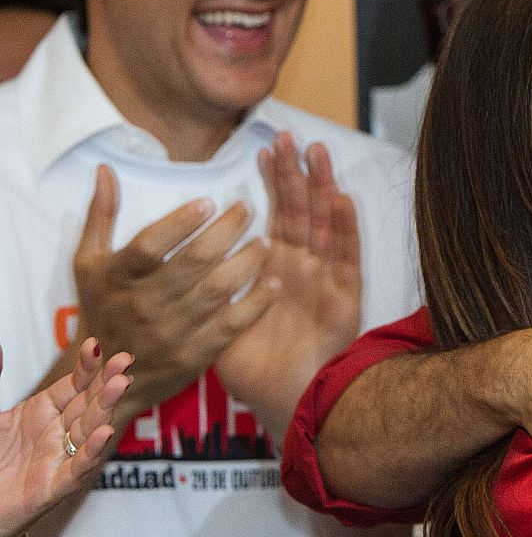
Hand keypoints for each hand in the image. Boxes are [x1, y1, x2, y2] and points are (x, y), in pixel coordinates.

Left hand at [0, 339, 133, 536]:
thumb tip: (0, 350)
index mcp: (42, 413)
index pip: (74, 385)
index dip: (86, 367)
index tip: (95, 345)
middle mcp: (56, 434)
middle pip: (89, 404)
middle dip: (107, 382)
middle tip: (124, 361)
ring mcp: (58, 459)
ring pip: (90, 431)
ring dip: (107, 409)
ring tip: (120, 385)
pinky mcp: (53, 487)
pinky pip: (78, 469)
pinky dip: (92, 452)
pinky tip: (105, 434)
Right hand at [72, 165, 274, 425]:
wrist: (111, 373)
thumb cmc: (103, 306)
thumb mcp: (89, 262)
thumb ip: (101, 215)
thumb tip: (104, 170)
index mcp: (118, 277)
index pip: (150, 246)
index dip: (180, 222)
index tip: (209, 201)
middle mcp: (145, 304)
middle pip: (193, 263)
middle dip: (226, 231)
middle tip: (248, 208)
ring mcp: (172, 331)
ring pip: (217, 291)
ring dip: (247, 263)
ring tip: (265, 241)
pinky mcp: (195, 354)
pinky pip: (232, 325)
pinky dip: (255, 304)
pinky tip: (273, 283)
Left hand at [216, 133, 361, 439]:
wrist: (285, 400)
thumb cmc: (254, 366)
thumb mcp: (219, 316)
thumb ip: (208, 283)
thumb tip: (180, 257)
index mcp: (276, 269)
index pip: (276, 216)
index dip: (272, 184)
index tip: (262, 149)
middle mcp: (303, 268)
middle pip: (302, 211)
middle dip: (296, 174)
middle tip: (290, 136)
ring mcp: (326, 279)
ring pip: (326, 225)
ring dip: (323, 188)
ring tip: (317, 153)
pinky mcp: (344, 296)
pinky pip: (345, 258)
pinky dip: (345, 228)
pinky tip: (340, 199)